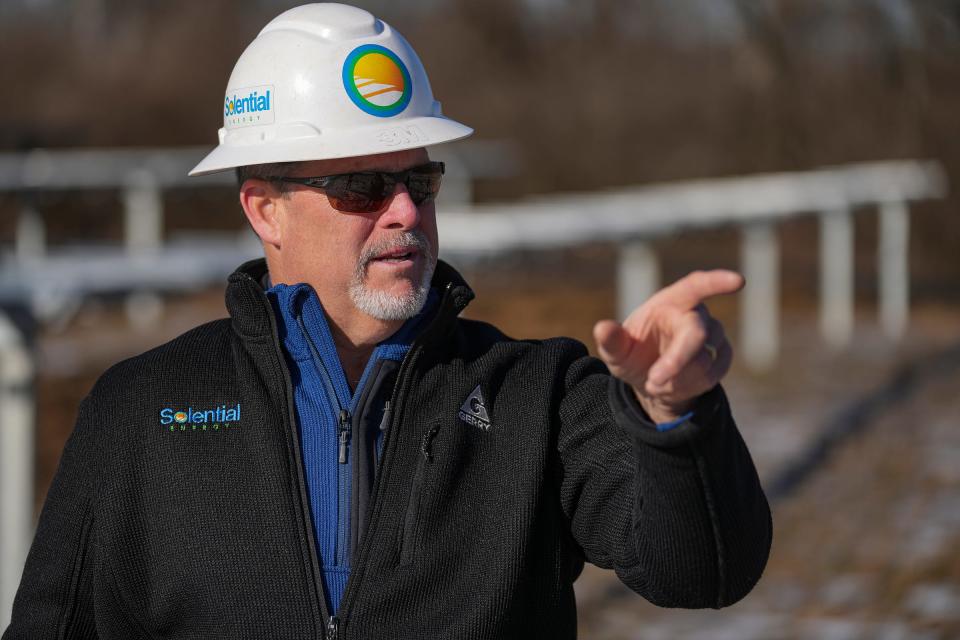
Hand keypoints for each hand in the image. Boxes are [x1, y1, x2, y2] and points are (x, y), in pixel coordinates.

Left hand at [593, 270, 743, 423]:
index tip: (737, 281)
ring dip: (677, 379)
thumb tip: (601, 328)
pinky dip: (690, 386)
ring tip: (655, 382)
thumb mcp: (616, 351)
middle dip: (677, 361)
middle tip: (653, 382)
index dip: (716, 282)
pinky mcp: (722, 355)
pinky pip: (713, 374)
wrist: (650, 378)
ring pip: (704, 361)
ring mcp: (713, 335)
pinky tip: (673, 386)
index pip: (696, 285)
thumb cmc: (632, 354)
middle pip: (698, 334)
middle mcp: (695, 314)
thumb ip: (611, 340)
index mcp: (670, 302)